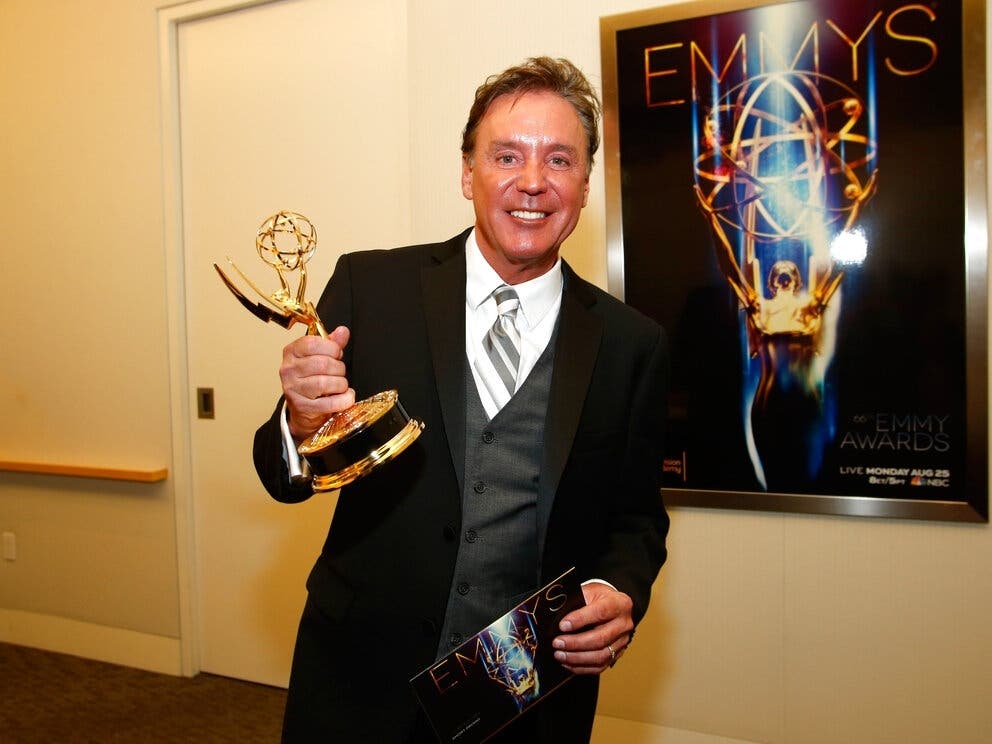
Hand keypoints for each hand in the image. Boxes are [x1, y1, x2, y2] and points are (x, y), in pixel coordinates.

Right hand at [280, 325, 355, 440]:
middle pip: (322, 364)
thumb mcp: (320, 357)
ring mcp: (293, 390)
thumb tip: (343, 331)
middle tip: (339, 372)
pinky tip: (345, 396)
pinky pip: (330, 403)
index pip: (312, 343)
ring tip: (340, 385)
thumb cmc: (312, 378)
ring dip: (341, 384)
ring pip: (325, 383)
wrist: (304, 408)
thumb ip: (332, 344)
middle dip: (339, 368)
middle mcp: (288, 370)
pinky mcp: (303, 407)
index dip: (332, 348)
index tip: (336, 354)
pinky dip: (344, 399)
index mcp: (291, 352)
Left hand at [552, 582, 634, 673]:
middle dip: (575, 643)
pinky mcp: (617, 654)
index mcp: (619, 603)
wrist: (613, 606)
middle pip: (600, 638)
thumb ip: (576, 602)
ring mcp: (622, 641)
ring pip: (600, 655)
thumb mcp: (589, 591)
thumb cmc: (599, 598)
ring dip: (577, 658)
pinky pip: (599, 666)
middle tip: (557, 643)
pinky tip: (567, 663)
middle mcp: (624, 624)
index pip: (600, 612)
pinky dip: (581, 667)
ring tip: (559, 654)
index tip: (562, 625)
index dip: (580, 619)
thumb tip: (556, 617)